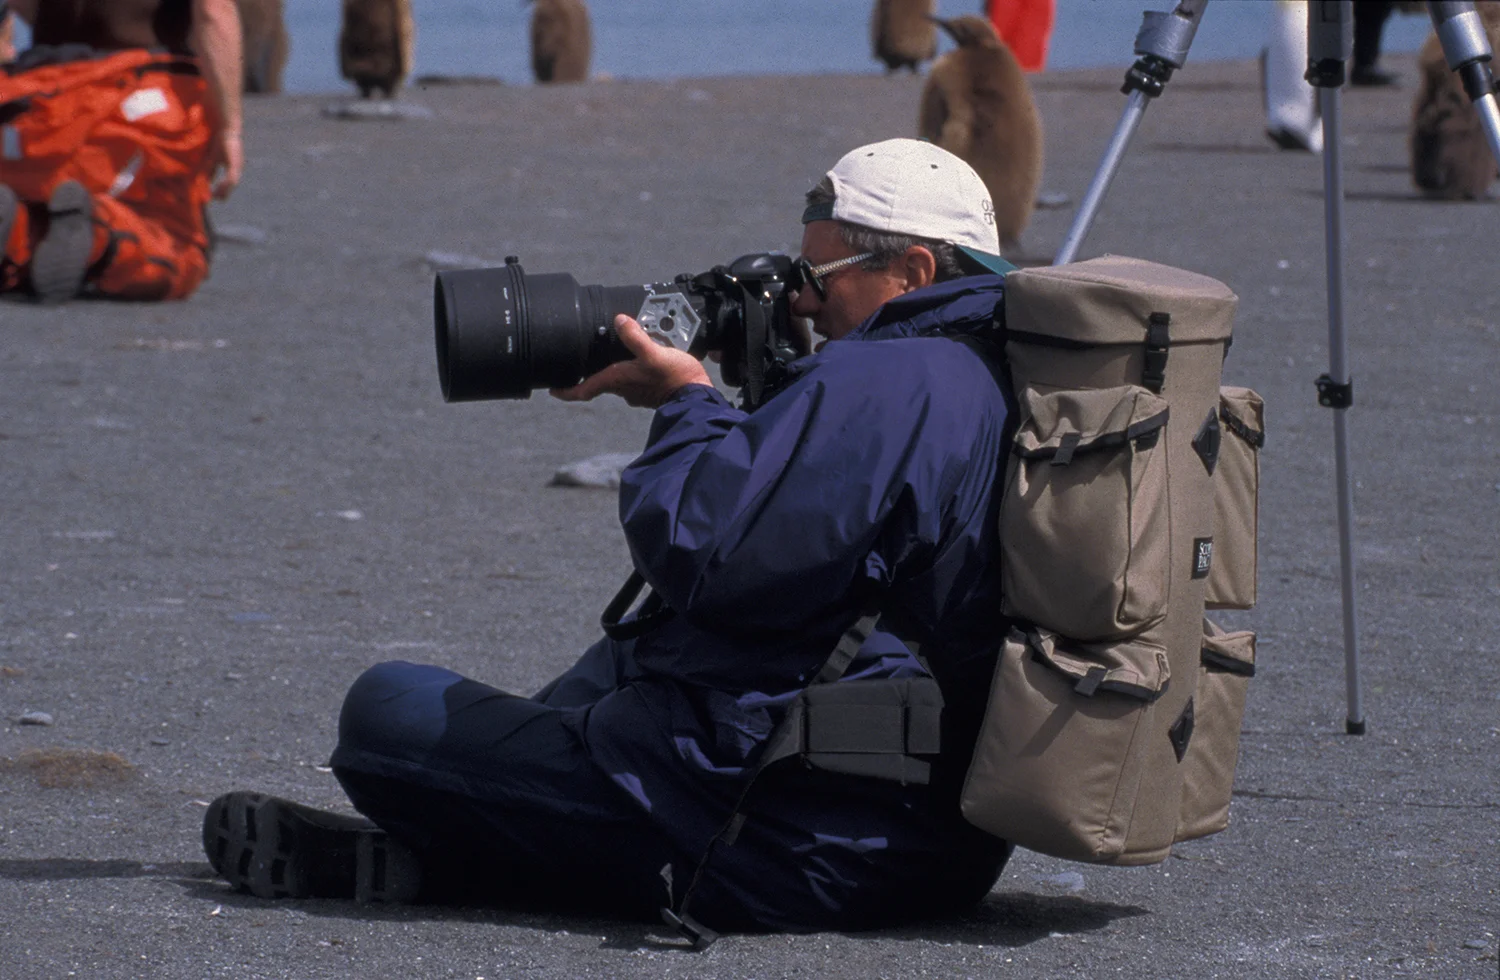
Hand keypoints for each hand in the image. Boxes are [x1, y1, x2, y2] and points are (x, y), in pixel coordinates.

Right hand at [210, 130, 242, 199]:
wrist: (225, 129)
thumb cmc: (219, 142)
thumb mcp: (211, 159)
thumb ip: (208, 169)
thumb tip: (204, 181)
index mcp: (232, 168)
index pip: (228, 182)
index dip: (221, 189)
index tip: (214, 196)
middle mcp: (236, 168)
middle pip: (232, 184)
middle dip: (224, 193)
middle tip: (216, 198)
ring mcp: (237, 166)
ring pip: (232, 183)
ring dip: (224, 190)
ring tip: (216, 195)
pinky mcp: (234, 164)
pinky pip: (231, 178)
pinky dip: (225, 184)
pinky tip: (219, 187)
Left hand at [550, 314, 712, 407]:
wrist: (699, 398)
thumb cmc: (675, 379)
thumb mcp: (654, 353)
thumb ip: (635, 337)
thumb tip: (619, 320)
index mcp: (617, 380)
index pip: (583, 391)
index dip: (565, 391)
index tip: (553, 389)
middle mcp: (624, 389)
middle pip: (599, 382)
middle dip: (591, 372)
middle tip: (583, 359)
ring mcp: (637, 393)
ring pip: (617, 380)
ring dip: (615, 368)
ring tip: (619, 349)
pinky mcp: (651, 392)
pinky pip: (635, 380)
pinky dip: (633, 369)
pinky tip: (643, 358)